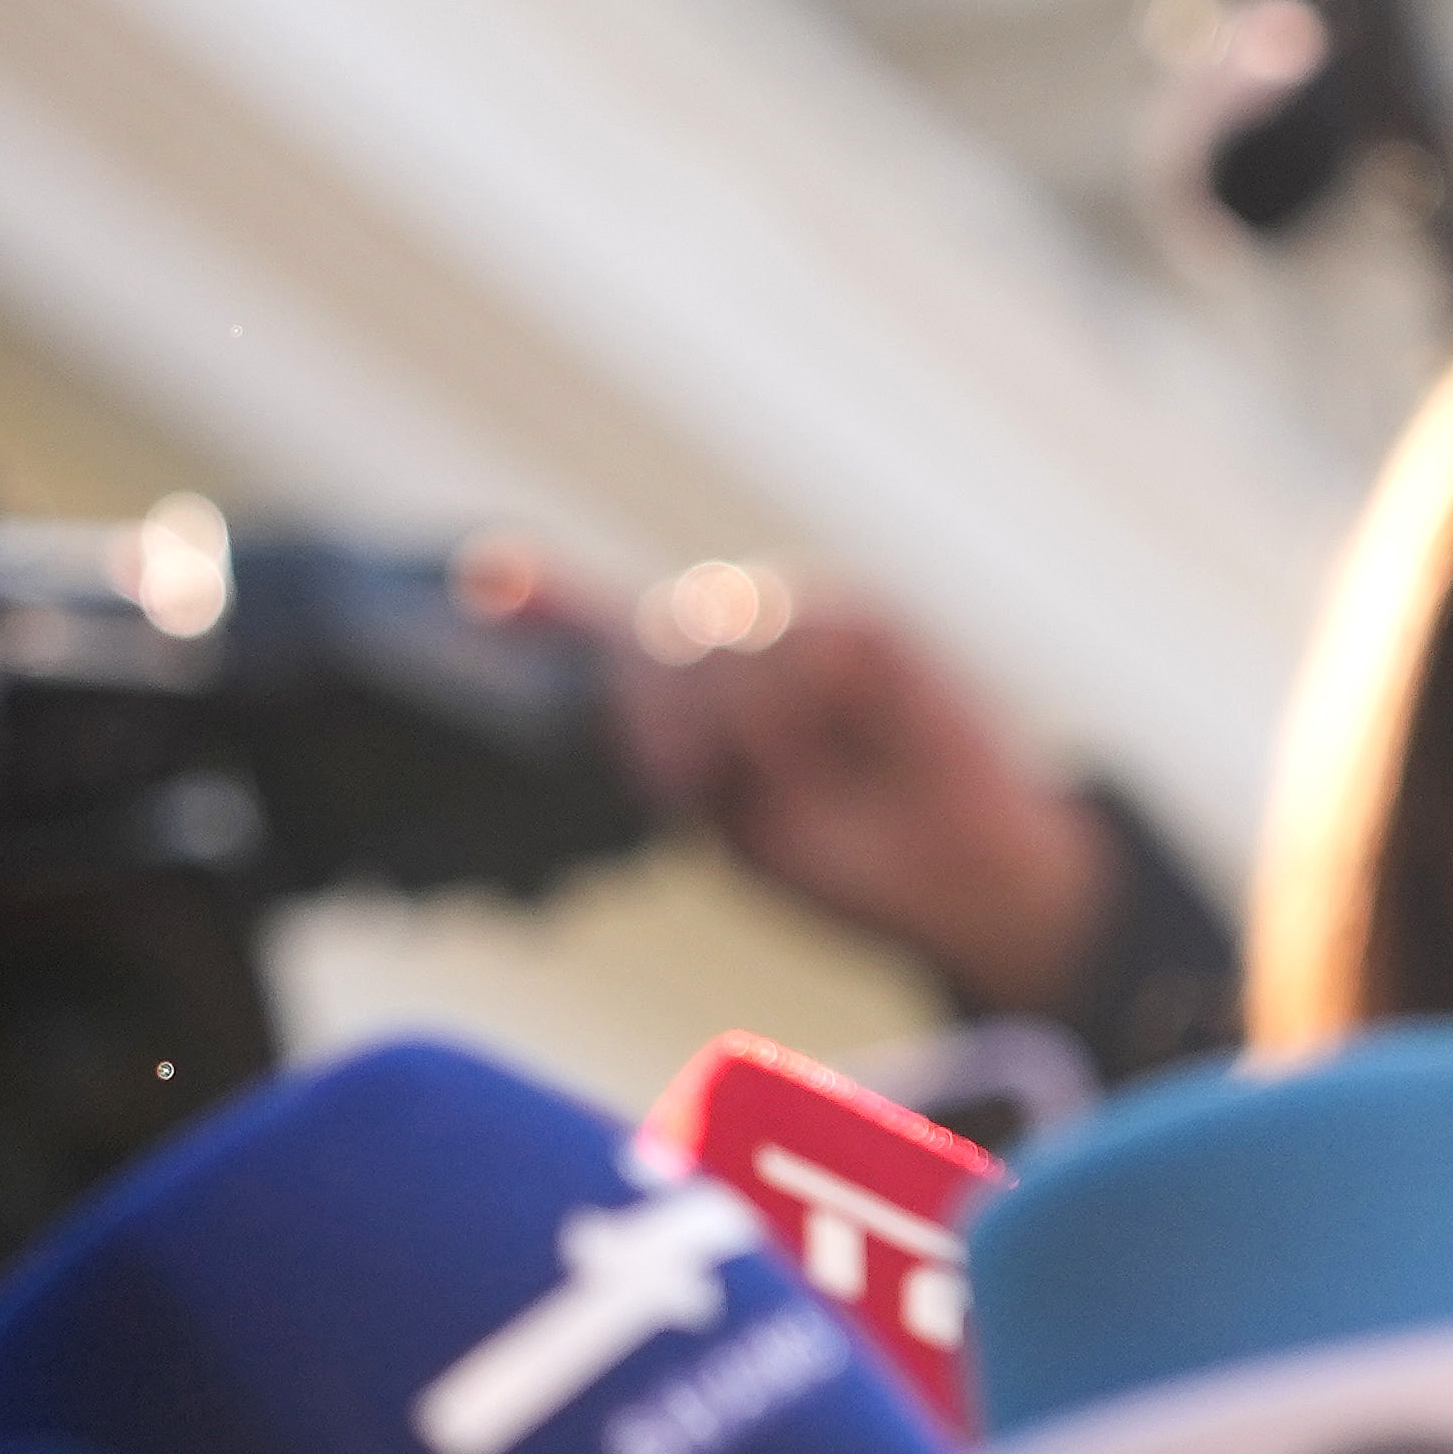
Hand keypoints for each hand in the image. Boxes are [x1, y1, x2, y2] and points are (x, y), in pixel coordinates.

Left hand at [597, 561, 1116, 1022]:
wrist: (965, 879)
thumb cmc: (854, 860)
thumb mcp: (746, 821)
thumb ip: (694, 746)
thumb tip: (687, 656)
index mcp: (698, 705)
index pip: (613, 639)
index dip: (552, 599)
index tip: (487, 574)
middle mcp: (741, 649)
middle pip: (651, 642)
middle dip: (659, 719)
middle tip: (703, 785)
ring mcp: (801, 625)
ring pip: (715, 634)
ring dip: (732, 715)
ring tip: (789, 768)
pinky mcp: (862, 619)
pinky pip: (791, 636)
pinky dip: (793, 696)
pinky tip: (837, 729)